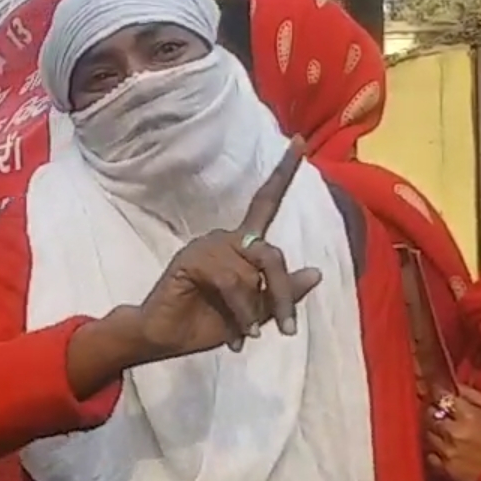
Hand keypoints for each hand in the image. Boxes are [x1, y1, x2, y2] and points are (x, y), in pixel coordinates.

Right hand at [130, 137, 322, 359]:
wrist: (164, 339)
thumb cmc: (206, 323)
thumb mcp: (255, 313)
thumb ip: (281, 292)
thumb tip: (316, 272)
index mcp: (241, 245)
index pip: (265, 202)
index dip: (282, 173)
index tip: (300, 141)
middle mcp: (226, 238)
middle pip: (271, 253)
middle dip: (283, 292)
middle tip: (288, 330)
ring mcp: (207, 246)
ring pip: (252, 273)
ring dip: (257, 310)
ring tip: (250, 335)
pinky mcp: (192, 259)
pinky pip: (231, 281)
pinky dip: (241, 310)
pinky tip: (239, 334)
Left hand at [425, 384, 480, 480]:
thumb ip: (472, 395)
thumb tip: (454, 385)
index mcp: (467, 415)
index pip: (441, 397)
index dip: (437, 394)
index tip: (438, 395)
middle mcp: (453, 431)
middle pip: (430, 414)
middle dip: (433, 412)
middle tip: (439, 414)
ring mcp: (447, 450)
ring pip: (428, 434)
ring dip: (432, 431)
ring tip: (441, 432)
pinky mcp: (445, 467)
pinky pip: (430, 455)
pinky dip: (433, 451)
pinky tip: (441, 450)